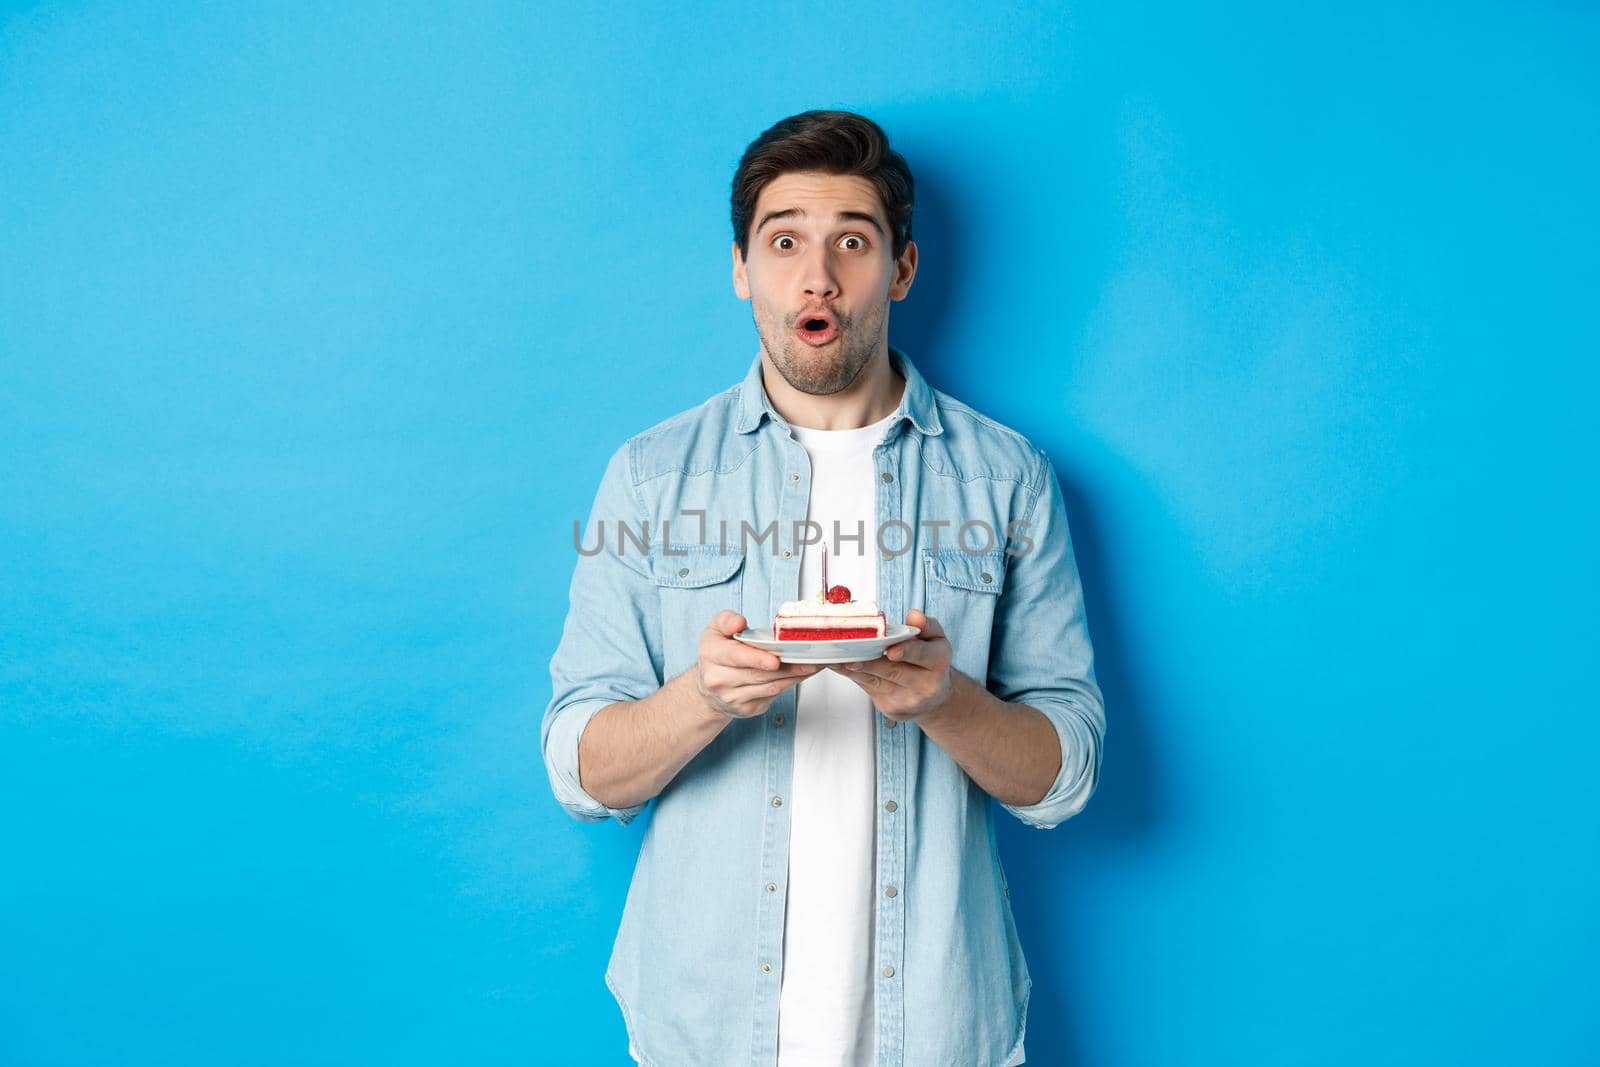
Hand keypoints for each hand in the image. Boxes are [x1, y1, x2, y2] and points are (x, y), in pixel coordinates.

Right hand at [695, 611, 822, 719]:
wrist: (710, 687)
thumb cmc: (718, 654)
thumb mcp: (715, 629)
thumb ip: (726, 620)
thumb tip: (739, 623)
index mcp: (711, 655)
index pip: (735, 656)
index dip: (757, 658)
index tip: (775, 660)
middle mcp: (719, 679)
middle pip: (758, 674)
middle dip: (787, 667)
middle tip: (809, 658)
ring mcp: (733, 697)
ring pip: (770, 687)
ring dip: (794, 676)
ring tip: (812, 665)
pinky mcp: (747, 709)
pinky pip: (772, 696)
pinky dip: (789, 684)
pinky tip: (800, 675)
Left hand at [829, 609, 954, 721]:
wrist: (934, 698)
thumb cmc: (931, 662)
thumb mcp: (935, 639)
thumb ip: (925, 625)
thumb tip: (914, 615)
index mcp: (938, 662)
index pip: (923, 655)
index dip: (907, 652)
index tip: (891, 650)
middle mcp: (926, 685)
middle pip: (894, 671)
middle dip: (870, 662)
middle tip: (850, 653)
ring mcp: (907, 699)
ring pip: (876, 681)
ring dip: (854, 669)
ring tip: (836, 657)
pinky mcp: (891, 708)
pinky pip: (868, 688)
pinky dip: (852, 676)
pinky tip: (839, 666)